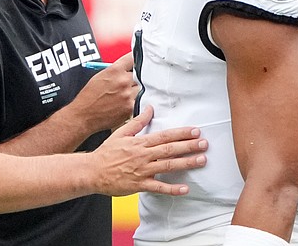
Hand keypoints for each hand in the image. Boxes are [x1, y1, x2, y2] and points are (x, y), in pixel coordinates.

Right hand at [71, 53, 136, 131]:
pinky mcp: (131, 107)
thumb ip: (115, 70)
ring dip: (135, 90)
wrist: (84, 115)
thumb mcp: (99, 76)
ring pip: (140, 88)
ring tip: (124, 95)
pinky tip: (124, 103)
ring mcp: (128, 94)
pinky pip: (139, 100)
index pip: (133, 58)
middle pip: (139, 75)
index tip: (137, 62)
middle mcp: (123, 81)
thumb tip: (126, 68)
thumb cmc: (88, 97)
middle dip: (134, 78)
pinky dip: (133, 101)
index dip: (135, 60)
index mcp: (115, 70)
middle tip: (127, 83)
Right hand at [89, 106, 206, 196]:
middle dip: (188, 146)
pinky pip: (158, 187)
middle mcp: (143, 155)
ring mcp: (142, 171)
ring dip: (186, 163)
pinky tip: (185, 188)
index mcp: (140, 142)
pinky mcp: (139, 185)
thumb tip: (149, 108)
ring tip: (201, 160)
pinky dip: (172, 189)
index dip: (181, 133)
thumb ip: (138, 121)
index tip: (195, 131)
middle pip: (169, 149)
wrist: (92, 171)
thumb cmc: (106, 152)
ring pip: (167, 166)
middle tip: (204, 143)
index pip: (164, 136)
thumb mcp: (121, 132)